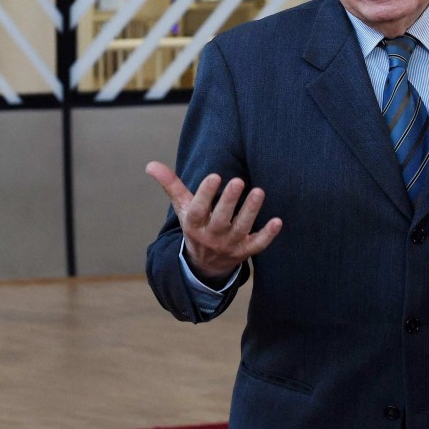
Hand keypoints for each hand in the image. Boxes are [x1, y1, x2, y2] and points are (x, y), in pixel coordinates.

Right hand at [146, 161, 281, 284]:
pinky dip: (268, 235)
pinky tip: (278, 221)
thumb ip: (171, 186)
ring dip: (251, 211)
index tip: (214, 176)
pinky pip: (258, 244)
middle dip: (229, 201)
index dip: (205, 194)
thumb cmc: (197, 225)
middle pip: (220, 220)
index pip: (198, 210)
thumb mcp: (183, 208)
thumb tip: (150, 164)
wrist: (206, 264)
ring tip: (259, 191)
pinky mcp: (246, 251)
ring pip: (241, 229)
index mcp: (194, 224)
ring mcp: (230, 245)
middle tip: (238, 180)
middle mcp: (211, 236)